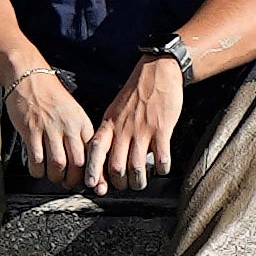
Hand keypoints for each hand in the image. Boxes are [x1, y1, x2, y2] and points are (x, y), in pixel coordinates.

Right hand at [1, 65, 94, 184]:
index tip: (87, 181)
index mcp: (82, 124)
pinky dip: (37, 170)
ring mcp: (49, 129)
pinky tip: (37, 169)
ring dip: (55, 176)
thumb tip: (85, 162)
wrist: (30, 78)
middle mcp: (68, 127)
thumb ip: (80, 135)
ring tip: (52, 176)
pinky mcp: (31, 130)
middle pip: (77, 163)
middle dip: (72, 180)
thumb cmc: (52, 97)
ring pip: (58, 164)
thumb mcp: (74, 114)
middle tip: (66, 182)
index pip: (93, 155)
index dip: (91, 173)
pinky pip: (36, 159)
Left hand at [84, 54, 185, 194]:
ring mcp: (143, 130)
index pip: (96, 150)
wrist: (158, 70)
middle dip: (119, 183)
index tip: (93, 185)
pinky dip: (161, 169)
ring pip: (137, 167)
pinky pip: (161, 158)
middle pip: (116, 166)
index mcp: (110, 123)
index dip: (93, 170)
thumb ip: (111, 132)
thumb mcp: (115, 110)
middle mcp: (124, 129)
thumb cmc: (136, 93)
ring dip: (138, 181)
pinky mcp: (162, 129)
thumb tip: (107, 157)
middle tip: (124, 185)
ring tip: (140, 183)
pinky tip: (161, 169)